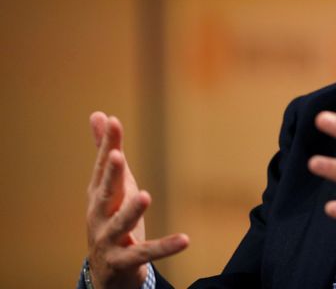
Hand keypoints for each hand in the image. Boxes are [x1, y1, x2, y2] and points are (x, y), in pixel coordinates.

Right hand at [86, 112, 188, 288]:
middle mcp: (99, 216)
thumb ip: (106, 152)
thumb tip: (98, 114)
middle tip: (118, 156)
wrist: (105, 272)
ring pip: (120, 224)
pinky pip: (146, 252)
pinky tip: (185, 239)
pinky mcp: (124, 261)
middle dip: (111, 174)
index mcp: (98, 195)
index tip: (113, 121)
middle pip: (105, 192)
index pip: (103, 166)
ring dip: (132, 210)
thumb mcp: (112, 185)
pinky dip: (165, 247)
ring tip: (144, 195)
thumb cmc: (110, 219)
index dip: (107, 144)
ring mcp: (109, 239)